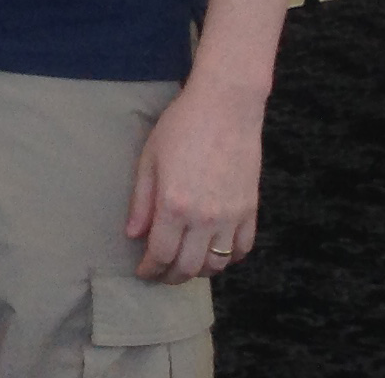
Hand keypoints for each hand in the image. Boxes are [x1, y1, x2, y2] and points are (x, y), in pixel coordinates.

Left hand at [126, 78, 263, 279]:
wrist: (225, 108)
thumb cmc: (180, 127)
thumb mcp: (149, 159)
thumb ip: (141, 201)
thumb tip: (133, 235)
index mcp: (174, 205)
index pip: (160, 253)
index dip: (150, 269)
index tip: (142, 272)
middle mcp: (205, 218)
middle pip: (188, 266)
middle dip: (171, 276)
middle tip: (161, 275)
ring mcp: (231, 216)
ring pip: (217, 264)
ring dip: (200, 272)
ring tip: (185, 266)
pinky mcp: (250, 210)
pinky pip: (242, 249)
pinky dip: (228, 259)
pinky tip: (215, 253)